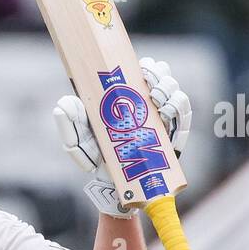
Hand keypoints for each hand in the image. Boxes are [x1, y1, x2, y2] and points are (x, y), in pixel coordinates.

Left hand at [52, 57, 190, 216]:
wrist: (114, 184)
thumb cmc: (96, 157)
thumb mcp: (78, 141)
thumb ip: (69, 124)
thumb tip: (63, 104)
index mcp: (127, 97)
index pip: (143, 71)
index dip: (147, 65)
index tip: (141, 67)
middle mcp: (148, 103)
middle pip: (163, 76)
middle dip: (159, 75)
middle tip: (149, 84)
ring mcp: (163, 118)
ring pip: (176, 91)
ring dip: (169, 89)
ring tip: (156, 100)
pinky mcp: (174, 135)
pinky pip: (184, 115)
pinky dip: (178, 107)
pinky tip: (166, 111)